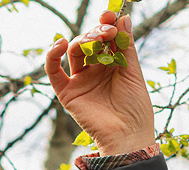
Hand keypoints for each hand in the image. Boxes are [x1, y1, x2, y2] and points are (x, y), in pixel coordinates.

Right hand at [45, 11, 154, 155]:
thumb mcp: (133, 73)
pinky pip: (53, 70)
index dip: (107, 26)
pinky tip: (62, 43)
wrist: (129, 136)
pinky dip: (52, 55)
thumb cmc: (136, 109)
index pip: (105, 41)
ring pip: (74, 51)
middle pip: (90, 43)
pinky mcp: (67, 92)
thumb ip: (126, 47)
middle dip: (97, 32)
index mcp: (113, 67)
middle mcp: (95, 72)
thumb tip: (123, 17)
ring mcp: (81, 81)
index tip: (111, 15)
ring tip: (96, 37)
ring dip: (83, 39)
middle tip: (107, 30)